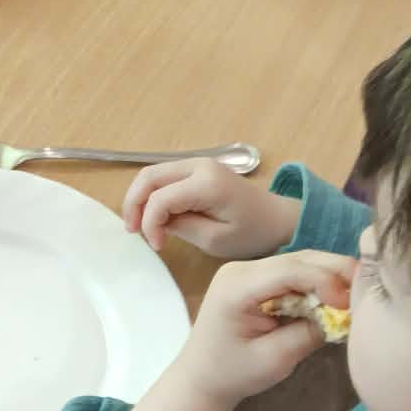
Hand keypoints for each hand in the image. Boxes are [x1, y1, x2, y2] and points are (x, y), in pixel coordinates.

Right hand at [123, 159, 298, 259]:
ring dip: (140, 198)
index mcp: (207, 184)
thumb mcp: (215, 240)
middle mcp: (198, 165)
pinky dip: (152, 194)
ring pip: (152, 174)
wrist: (278, 219)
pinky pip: (164, 177)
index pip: (161, 198)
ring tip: (139, 224)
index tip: (157, 247)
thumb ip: (180, 227)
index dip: (150, 223)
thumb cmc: (252, 233)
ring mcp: (197, 163)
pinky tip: (153, 215)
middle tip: (132, 231)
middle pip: (149, 177)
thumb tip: (154, 221)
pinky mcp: (197, 169)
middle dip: (134, 204)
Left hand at [163, 252, 356, 410]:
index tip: (350, 305)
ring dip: (331, 277)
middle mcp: (241, 269)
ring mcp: (249, 270)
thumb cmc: (233, 373)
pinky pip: (295, 273)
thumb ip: (308, 334)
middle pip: (299, 259)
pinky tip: (339, 299)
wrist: (202, 376)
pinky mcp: (258, 279)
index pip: (290, 270)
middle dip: (336, 273)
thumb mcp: (275, 359)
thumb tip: (344, 316)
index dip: (326, 281)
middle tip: (368, 293)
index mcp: (237, 286)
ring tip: (359, 296)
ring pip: (301, 262)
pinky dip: (319, 283)